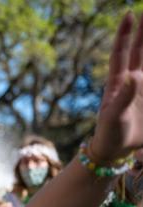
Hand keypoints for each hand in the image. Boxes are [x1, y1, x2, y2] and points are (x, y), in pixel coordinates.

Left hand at [91, 13, 142, 160]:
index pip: (121, 53)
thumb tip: (133, 77)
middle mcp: (133, 80)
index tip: (129, 15)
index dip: (125, 34)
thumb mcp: (113, 116)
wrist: (116, 149)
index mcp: (118, 82)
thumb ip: (123, 97)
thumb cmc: (109, 132)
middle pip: (140, 51)